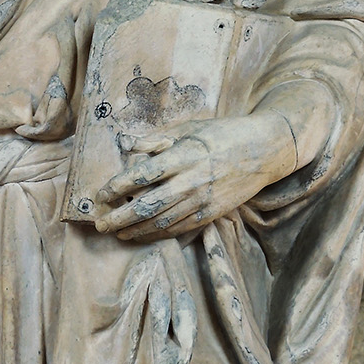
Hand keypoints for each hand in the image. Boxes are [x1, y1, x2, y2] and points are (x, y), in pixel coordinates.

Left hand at [93, 113, 298, 242]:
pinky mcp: (210, 214)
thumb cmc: (221, 134)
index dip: (118, 186)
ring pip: (161, 222)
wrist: (262, 151)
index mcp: (183, 156)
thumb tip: (128, 147)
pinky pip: (179, 229)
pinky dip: (157, 234)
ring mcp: (201, 201)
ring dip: (135, 230)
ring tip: (116, 233)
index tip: (101, 194)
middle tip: (101, 224)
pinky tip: (141, 235)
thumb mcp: (189, 128)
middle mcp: (190, 181)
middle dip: (120, 217)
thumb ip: (157, 139)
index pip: (142, 175)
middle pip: (148, 205)